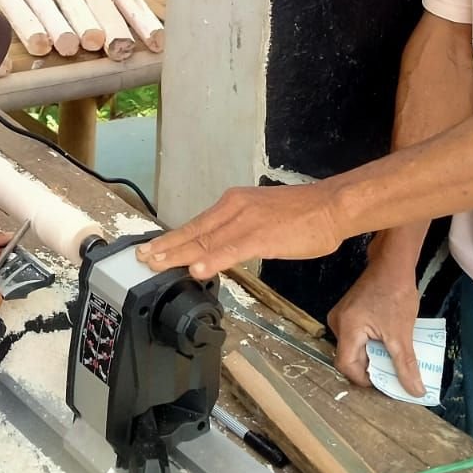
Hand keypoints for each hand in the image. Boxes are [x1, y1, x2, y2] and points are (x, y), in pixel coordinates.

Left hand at [135, 183, 343, 278]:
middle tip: (141, 258)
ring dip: (178, 254)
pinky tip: (197, 269)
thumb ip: (239, 231)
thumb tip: (221, 249)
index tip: (152, 249)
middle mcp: (234, 208)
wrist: (331, 206)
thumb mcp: (262, 217)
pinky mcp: (262, 235)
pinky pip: (232, 250)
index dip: (172, 239)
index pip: (196, 224)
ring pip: (206, 240)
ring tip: (156, 264)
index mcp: (234, 203)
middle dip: (166, 247)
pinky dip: (212, 260)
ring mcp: (246, 221)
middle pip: (194, 231)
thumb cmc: (303, 215)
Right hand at [328, 260, 424, 395]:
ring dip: (372, 357)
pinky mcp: (349, 312)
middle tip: (392, 374)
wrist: (393, 264)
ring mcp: (341, 316)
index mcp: (346, 328)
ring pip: (354, 348)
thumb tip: (416, 392)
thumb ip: (406, 365)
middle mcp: (338, 323)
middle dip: (371, 369)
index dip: (364, 380)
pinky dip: (371, 345)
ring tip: (392, 359)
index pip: (346, 365)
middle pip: (349, 357)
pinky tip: (387, 344)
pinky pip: (356, 337)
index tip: (385, 384)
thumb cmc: (396, 294)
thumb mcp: (402, 333)